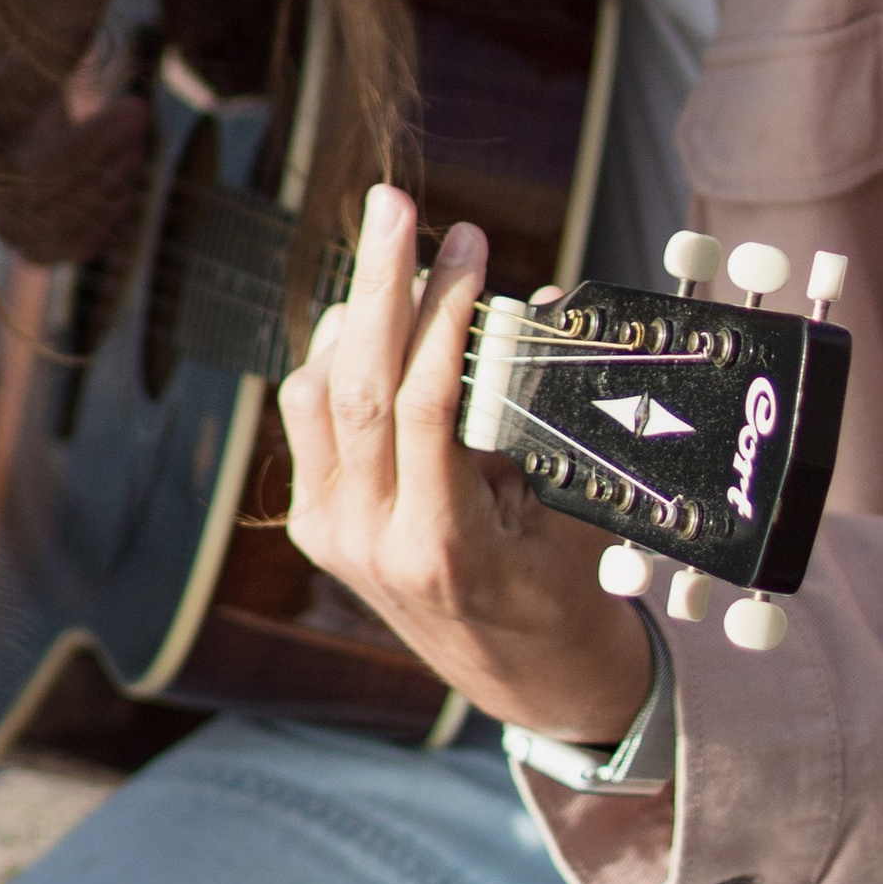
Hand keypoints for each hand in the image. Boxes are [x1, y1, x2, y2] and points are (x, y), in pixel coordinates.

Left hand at [279, 186, 656, 747]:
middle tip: (395, 205)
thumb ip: (543, 419)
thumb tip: (527, 307)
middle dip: (376, 281)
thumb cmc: (565, 589)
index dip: (445, 310)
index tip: (472, 242)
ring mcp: (331, 535)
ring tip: (398, 259)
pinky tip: (373, 320)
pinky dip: (334, 357)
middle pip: (354, 384)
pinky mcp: (315, 524)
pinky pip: (308, 419)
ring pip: (316, 394)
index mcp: (443, 546)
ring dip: (352, 315)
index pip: (426, 403)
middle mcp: (371, 542)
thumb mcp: (574, 510)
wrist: (523, 679)